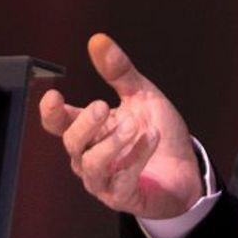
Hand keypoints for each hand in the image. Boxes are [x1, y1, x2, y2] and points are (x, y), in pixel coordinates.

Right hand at [38, 32, 204, 218]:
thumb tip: (97, 40)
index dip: (51, 112)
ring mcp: (104, 181)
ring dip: (112, 143)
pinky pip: (121, 181)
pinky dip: (136, 158)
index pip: (58, 123)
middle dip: (85, 124)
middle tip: (103, 106)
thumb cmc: (157, 133)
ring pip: (92, 165)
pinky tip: (152, 138)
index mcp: (90, 130)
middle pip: (72, 143)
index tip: (54, 95)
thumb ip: (119, 71)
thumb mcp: (142, 96)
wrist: (186, 171)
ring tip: (135, 125)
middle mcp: (90, 156)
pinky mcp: (123, 197)